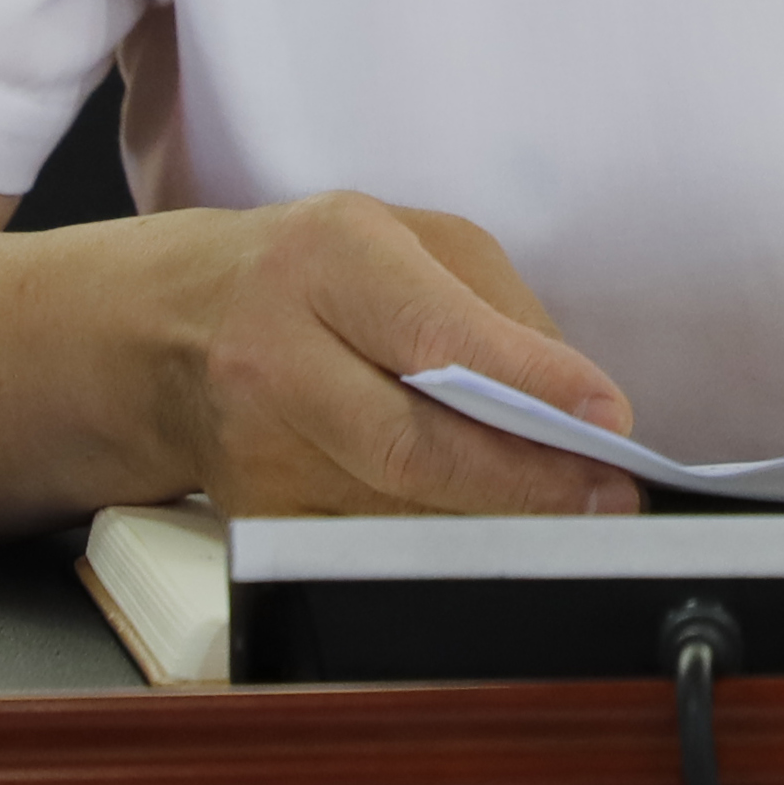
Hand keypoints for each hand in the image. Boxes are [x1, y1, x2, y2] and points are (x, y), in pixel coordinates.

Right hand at [177, 191, 644, 519]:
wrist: (173, 324)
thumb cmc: (311, 272)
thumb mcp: (408, 241)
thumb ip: (496, 310)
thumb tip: (575, 402)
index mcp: (325, 260)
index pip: (437, 335)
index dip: (529, 384)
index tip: (607, 418)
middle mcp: (275, 354)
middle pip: (411, 447)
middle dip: (528, 482)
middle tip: (610, 496)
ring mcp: (254, 447)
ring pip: (399, 510)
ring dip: (497, 518)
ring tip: (575, 512)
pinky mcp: (254, 516)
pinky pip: (367, 543)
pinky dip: (440, 540)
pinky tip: (489, 527)